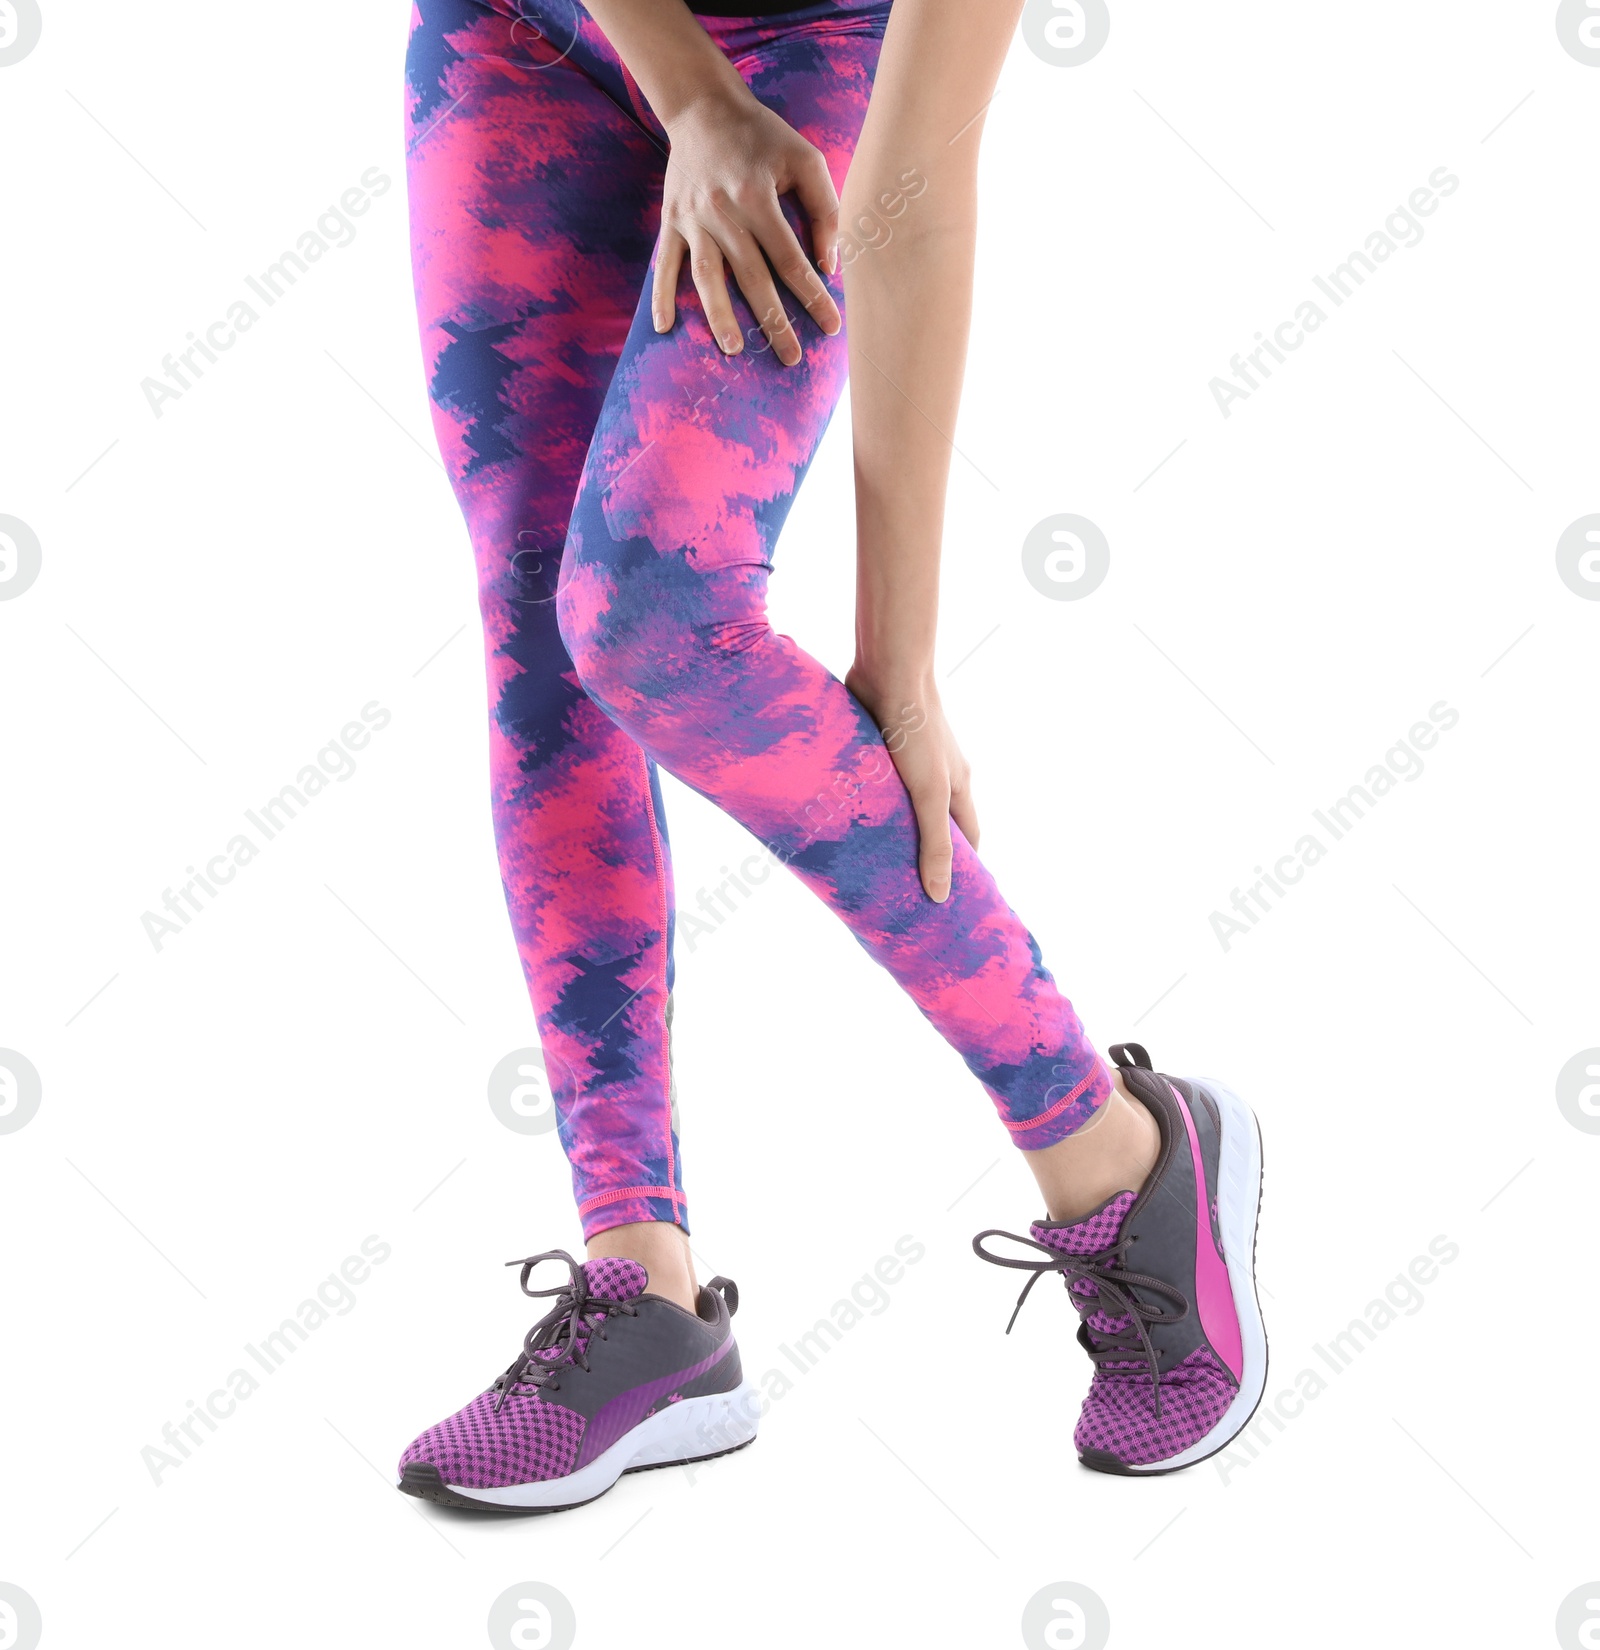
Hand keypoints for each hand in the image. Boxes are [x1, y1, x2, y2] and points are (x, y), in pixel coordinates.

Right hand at [652, 89, 841, 365]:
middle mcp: (723, 212)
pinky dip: (661, 295)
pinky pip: (664, 263)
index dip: (813, 296)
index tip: (831, 327)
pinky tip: (664, 327)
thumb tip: (830, 264)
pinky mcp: (671, 220)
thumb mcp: (805, 159)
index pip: (790, 259)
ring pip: (706, 276)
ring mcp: (692, 218)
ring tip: (734, 350)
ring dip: (719, 316)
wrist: (703, 107)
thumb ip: (825, 208)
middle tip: (791, 358)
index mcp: (758, 197)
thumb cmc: (763, 136)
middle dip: (773, 321)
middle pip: (751, 277)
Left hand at [845, 668, 978, 903]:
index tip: (948, 900)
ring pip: (902, 804)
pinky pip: (876, 784)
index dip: (962, 870)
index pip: (968, 840)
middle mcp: (937, 775)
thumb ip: (935, 844)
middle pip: (934, 824)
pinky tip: (846, 819)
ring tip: (866, 862)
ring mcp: (908, 761)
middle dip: (921, 854)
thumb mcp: (930, 794)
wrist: (890, 672)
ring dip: (890, 828)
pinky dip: (868, 803)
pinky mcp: (879, 747)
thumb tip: (940, 896)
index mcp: (958, 788)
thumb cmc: (916, 732)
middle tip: (900, 890)